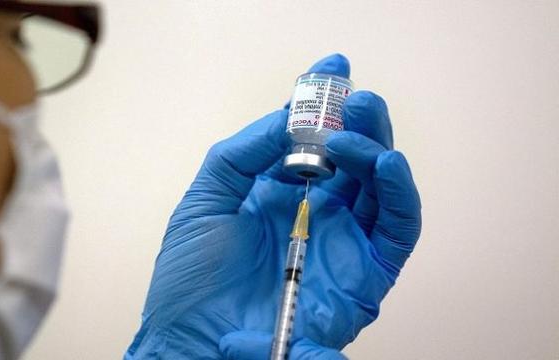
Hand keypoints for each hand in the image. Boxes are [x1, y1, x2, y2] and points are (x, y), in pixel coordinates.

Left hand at [124, 54, 420, 358]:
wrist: (194, 341)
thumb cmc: (191, 280)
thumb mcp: (206, 200)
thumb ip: (244, 154)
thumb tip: (288, 118)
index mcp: (280, 194)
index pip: (314, 141)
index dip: (323, 105)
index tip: (330, 69)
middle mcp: (317, 215)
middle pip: (355, 159)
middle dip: (357, 120)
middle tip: (350, 94)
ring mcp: (343, 243)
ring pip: (381, 188)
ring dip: (378, 147)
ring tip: (358, 120)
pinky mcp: (364, 277)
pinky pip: (396, 230)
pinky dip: (397, 194)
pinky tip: (383, 164)